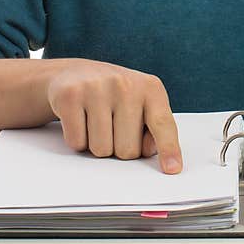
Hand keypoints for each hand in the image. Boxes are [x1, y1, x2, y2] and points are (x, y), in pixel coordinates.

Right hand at [46, 60, 181, 172]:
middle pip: (128, 150)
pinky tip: (80, 119)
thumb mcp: (141, 105)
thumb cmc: (115, 96)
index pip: (163, 124)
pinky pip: (77, 142)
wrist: (75, 74)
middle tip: (113, 126)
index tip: (172, 169)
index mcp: (150, 88)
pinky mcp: (70, 96)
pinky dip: (77, 139)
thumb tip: (150, 152)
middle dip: (119, 148)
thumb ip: (153, 129)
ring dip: (97, 145)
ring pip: (101, 150)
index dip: (168, 149)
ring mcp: (97, 88)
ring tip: (96, 122)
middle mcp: (126, 84)